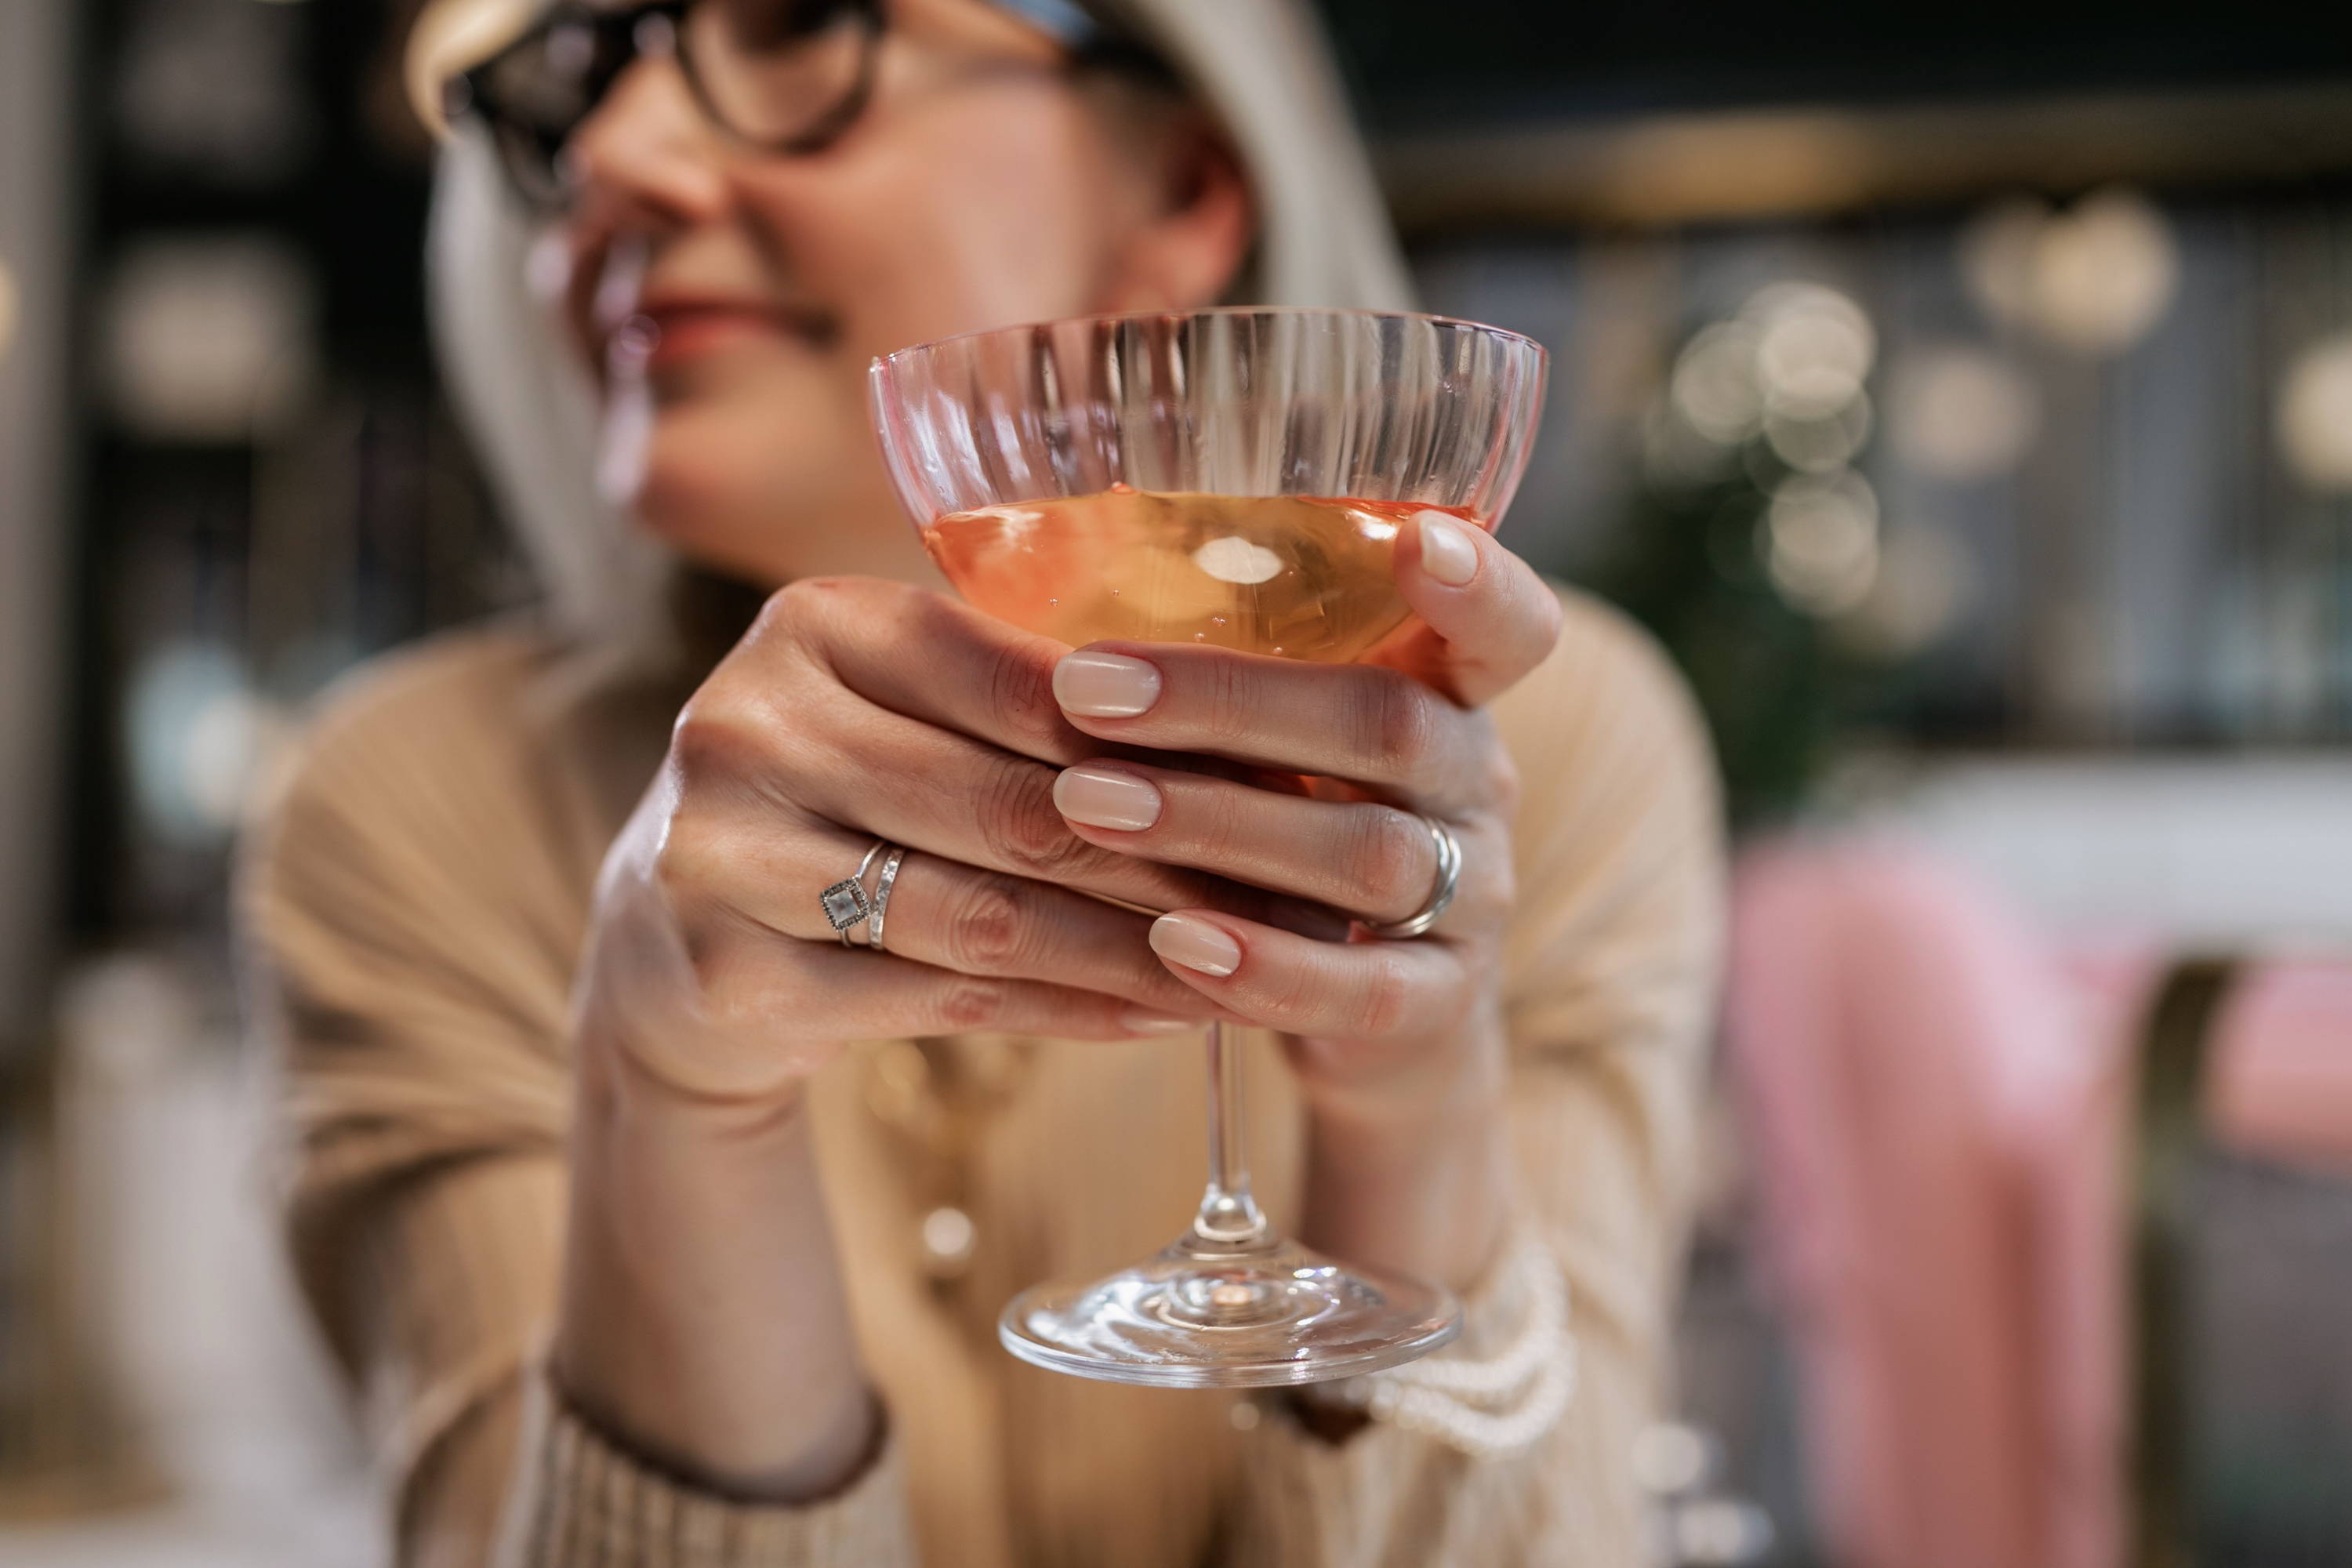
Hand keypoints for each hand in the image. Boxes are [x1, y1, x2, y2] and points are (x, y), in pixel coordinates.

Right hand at [578, 575, 1317, 1105]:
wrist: (679, 928)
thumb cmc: (849, 792)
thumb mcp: (911, 707)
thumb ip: (1040, 697)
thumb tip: (1262, 723)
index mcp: (814, 624)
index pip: (1021, 677)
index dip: (1161, 738)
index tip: (1287, 779)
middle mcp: (749, 722)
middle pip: (1009, 803)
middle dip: (1169, 859)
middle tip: (1295, 898)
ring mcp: (724, 852)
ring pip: (982, 914)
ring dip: (1134, 951)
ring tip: (1248, 969)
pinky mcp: (729, 972)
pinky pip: (943, 999)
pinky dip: (1067, 1011)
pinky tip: (1159, 1014)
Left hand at [1042, 512, 1564, 1284]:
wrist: (1384, 1020)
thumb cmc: (1300, 832)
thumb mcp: (1290, 742)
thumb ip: (1229, 669)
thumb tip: (1039, 585)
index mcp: (1450, 695)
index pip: (1506, 625)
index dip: (1477, 584)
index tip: (1420, 539)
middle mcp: (1476, 786)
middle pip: (1386, 724)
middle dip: (1230, 702)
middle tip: (1084, 690)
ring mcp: (1472, 899)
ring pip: (1368, 853)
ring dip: (1218, 825)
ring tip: (1086, 809)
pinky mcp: (1437, 1004)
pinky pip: (1362, 987)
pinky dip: (1267, 967)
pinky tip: (1172, 943)